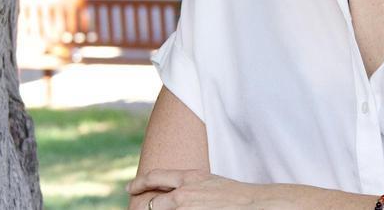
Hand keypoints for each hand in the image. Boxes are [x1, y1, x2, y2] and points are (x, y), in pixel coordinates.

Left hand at [127, 169, 295, 209]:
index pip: (155, 177)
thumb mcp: (208, 181)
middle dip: (139, 205)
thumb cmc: (235, 195)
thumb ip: (189, 184)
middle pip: (150, 200)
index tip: (130, 187)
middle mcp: (183, 193)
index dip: (139, 182)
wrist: (254, 203)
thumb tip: (176, 191)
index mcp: (188, 177)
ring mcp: (186, 209)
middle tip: (133, 208)